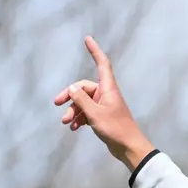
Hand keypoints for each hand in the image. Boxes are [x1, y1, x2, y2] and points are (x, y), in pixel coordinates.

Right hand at [54, 36, 156, 172]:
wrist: (129, 148)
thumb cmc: (115, 129)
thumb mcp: (94, 114)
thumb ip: (81, 100)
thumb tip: (72, 88)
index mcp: (108, 88)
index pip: (102, 64)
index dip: (95, 51)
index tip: (88, 39)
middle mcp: (106, 94)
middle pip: (83, 88)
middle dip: (70, 96)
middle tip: (57, 104)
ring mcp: (105, 105)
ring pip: (84, 102)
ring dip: (74, 111)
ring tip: (66, 123)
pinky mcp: (103, 117)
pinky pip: (87, 112)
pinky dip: (80, 118)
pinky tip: (74, 128)